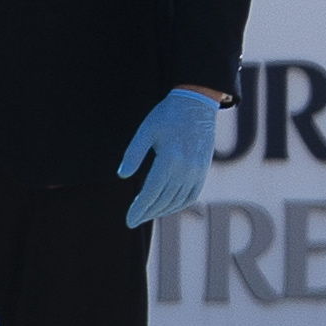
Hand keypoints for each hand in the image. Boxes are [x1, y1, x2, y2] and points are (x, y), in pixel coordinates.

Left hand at [117, 88, 219, 227]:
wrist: (197, 105)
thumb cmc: (167, 116)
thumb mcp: (146, 131)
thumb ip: (133, 154)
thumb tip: (122, 176)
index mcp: (169, 158)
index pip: (151, 192)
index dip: (139, 208)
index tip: (129, 220)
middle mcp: (185, 168)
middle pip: (163, 200)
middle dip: (147, 213)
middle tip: (134, 220)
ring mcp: (197, 171)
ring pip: (177, 201)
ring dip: (161, 211)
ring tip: (147, 214)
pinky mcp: (203, 171)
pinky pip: (191, 196)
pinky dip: (178, 205)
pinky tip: (166, 207)